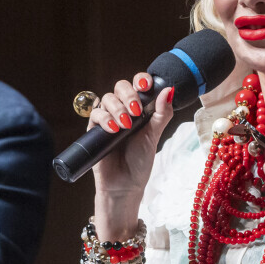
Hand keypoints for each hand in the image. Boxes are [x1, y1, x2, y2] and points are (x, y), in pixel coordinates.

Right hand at [88, 72, 174, 232]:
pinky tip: (114, 129)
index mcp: (139, 109)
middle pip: (120, 87)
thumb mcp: (154, 135)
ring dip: (117, 108)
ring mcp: (108, 118)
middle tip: (136, 111)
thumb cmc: (140, 160)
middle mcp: (123, 110)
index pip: (137, 85)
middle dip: (129, 95)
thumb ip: (162, 113)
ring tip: (126, 126)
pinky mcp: (95, 129)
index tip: (146, 85)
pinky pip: (95, 114)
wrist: (125, 184)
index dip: (140, 80)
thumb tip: (170, 89)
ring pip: (107, 98)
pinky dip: (104, 118)